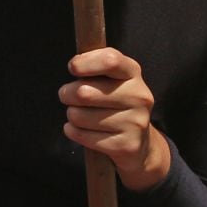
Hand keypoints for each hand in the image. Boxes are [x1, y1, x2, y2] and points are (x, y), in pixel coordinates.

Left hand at [61, 47, 169, 190]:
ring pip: (78, 116)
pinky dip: (73, 132)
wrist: (139, 141)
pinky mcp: (127, 145)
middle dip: (67, 94)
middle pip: (83, 92)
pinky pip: (82, 135)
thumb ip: (93, 64)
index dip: (84, 63)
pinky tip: (81, 129)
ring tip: (80, 114)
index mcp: (133, 73)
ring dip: (71, 115)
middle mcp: (139, 97)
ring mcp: (135, 122)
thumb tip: (74, 65)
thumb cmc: (113, 100)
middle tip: (68, 96)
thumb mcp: (110, 76)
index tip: (72, 68)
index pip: (110, 61)